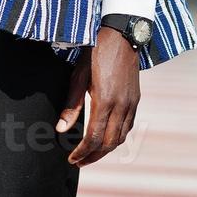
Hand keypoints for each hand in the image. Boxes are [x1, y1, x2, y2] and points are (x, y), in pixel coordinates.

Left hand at [56, 27, 140, 166]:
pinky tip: (107, 137)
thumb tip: (61, 129)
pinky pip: (128, 126)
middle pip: (109, 143)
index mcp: (105, 101)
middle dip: (93, 156)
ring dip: (106, 149)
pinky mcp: (136, 99)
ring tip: (92, 153)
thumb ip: (72, 105)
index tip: (71, 159)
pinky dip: (118, 137)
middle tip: (79, 161)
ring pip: (121, 137)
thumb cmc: (96, 52)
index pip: (94, 138)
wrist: (121, 35)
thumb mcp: (78, 76)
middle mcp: (121, 105)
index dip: (82, 152)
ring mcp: (131, 103)